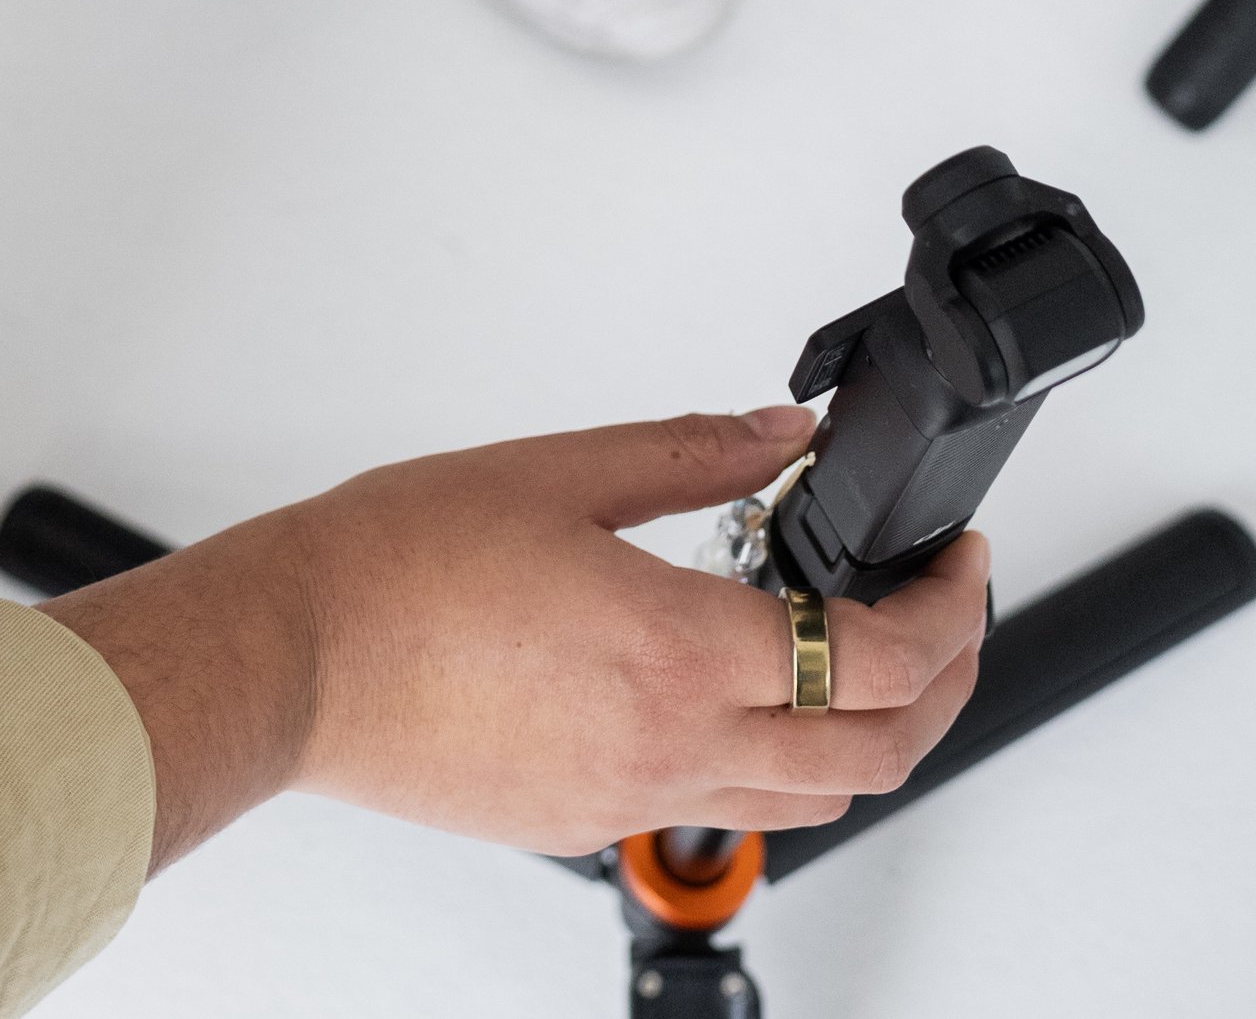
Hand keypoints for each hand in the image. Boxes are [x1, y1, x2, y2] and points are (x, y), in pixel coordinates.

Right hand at [48, 406, 990, 869]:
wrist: (297, 658)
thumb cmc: (396, 564)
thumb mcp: (557, 469)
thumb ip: (691, 451)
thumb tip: (783, 432)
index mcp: (677, 651)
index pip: (877, 656)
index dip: (949, 608)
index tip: (958, 564)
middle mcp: (672, 746)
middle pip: (878, 756)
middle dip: (946, 685)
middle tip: (949, 615)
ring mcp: (632, 799)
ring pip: (810, 804)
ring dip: (873, 738)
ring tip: (869, 660)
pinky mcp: (585, 822)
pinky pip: (719, 812)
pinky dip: (773, 764)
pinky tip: (743, 698)